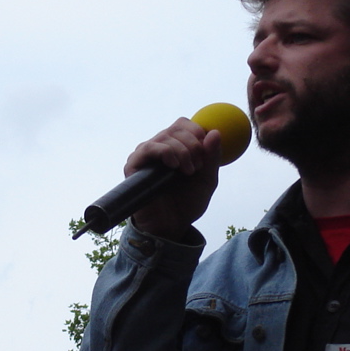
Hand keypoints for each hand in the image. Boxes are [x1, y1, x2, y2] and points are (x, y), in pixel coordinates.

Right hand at [125, 118, 221, 240]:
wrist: (170, 226)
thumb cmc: (187, 204)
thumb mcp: (207, 180)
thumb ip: (212, 158)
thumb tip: (216, 132)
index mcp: (176, 148)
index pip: (185, 124)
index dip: (198, 131)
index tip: (206, 151)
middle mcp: (159, 147)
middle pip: (178, 127)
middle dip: (193, 143)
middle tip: (198, 166)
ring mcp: (145, 155)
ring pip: (166, 136)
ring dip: (183, 151)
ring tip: (188, 171)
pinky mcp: (134, 165)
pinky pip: (149, 147)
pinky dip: (166, 152)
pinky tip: (174, 166)